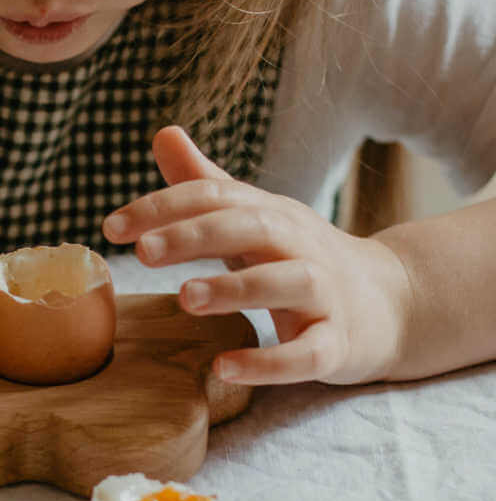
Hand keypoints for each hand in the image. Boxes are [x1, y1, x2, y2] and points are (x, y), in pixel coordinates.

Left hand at [101, 126, 412, 384]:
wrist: (390, 304)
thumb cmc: (300, 258)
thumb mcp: (254, 217)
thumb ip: (205, 184)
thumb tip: (162, 133)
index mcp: (269, 215)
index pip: (214, 198)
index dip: (162, 208)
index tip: (111, 227)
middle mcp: (298, 247)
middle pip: (251, 228)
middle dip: (196, 236)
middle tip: (144, 251)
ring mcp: (324, 295)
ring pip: (287, 282)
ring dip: (236, 288)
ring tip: (185, 298)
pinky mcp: (338, 344)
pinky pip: (307, 353)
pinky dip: (269, 362)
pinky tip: (225, 367)